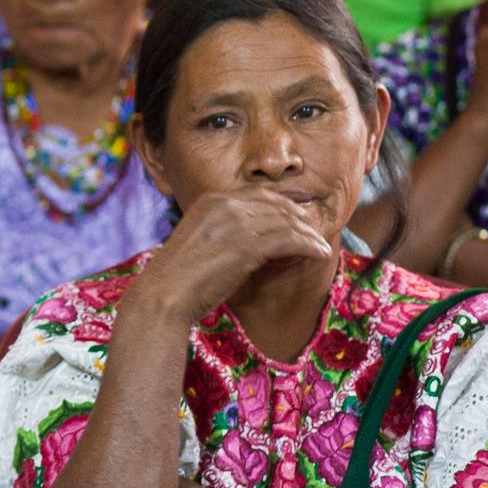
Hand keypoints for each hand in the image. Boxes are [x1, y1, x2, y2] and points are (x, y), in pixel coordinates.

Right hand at [128, 188, 332, 324]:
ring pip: (287, 222)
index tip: (300, 219)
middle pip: (277, 205)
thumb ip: (224, 230)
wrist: (165, 293)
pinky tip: (320, 254)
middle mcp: (224, 204)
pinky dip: (310, 246)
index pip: (259, 194)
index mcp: (210, 199)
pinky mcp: (247, 245)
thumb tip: (255, 238)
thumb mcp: (200, 240)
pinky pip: (290, 239)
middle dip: (302, 219)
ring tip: (322, 247)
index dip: (285, 205)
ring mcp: (236, 222)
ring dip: (310, 235)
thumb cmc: (179, 276)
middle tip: (317, 234)